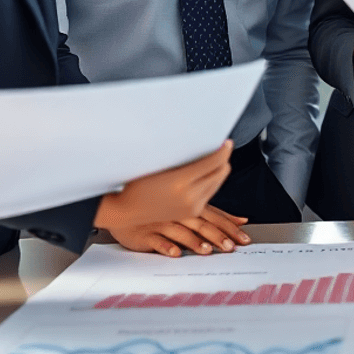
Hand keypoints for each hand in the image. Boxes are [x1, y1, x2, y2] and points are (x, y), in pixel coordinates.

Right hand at [94, 140, 231, 232]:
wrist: (127, 210)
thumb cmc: (138, 183)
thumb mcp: (158, 164)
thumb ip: (182, 155)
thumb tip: (202, 143)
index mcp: (180, 182)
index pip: (214, 162)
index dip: (224, 150)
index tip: (226, 142)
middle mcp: (190, 196)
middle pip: (221, 172)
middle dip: (224, 159)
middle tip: (220, 149)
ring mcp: (192, 207)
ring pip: (218, 182)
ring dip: (219, 170)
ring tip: (213, 160)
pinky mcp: (192, 212)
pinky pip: (211, 192)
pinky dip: (212, 181)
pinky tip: (206, 175)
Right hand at [106, 205, 251, 257]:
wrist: (122, 206)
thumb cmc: (159, 206)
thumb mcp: (188, 206)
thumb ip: (213, 213)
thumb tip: (241, 220)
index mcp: (189, 206)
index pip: (215, 217)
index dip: (230, 226)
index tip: (244, 238)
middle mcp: (178, 213)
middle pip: (202, 225)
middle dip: (218, 236)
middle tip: (231, 248)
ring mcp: (161, 223)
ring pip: (181, 233)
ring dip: (194, 242)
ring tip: (207, 251)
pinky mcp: (145, 234)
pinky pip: (157, 241)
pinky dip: (166, 247)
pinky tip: (175, 253)